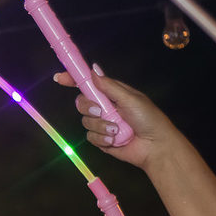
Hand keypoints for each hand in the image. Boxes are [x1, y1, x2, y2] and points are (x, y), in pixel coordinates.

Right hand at [53, 71, 192, 171]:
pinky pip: (90, 137)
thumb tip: (93, 68)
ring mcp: (102, 123)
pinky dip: (101, 138)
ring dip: (100, 126)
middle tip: (99, 110)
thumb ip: (109, 86)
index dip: (74, 79)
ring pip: (85, 121)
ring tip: (116, 131)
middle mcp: (105, 107)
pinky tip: (114, 141)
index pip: (89, 83)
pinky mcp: (101, 140)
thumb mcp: (129, 98)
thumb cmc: (148, 118)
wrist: (154, 146)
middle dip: (88, 107)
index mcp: (112, 93)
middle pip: (82, 102)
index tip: (60, 77)